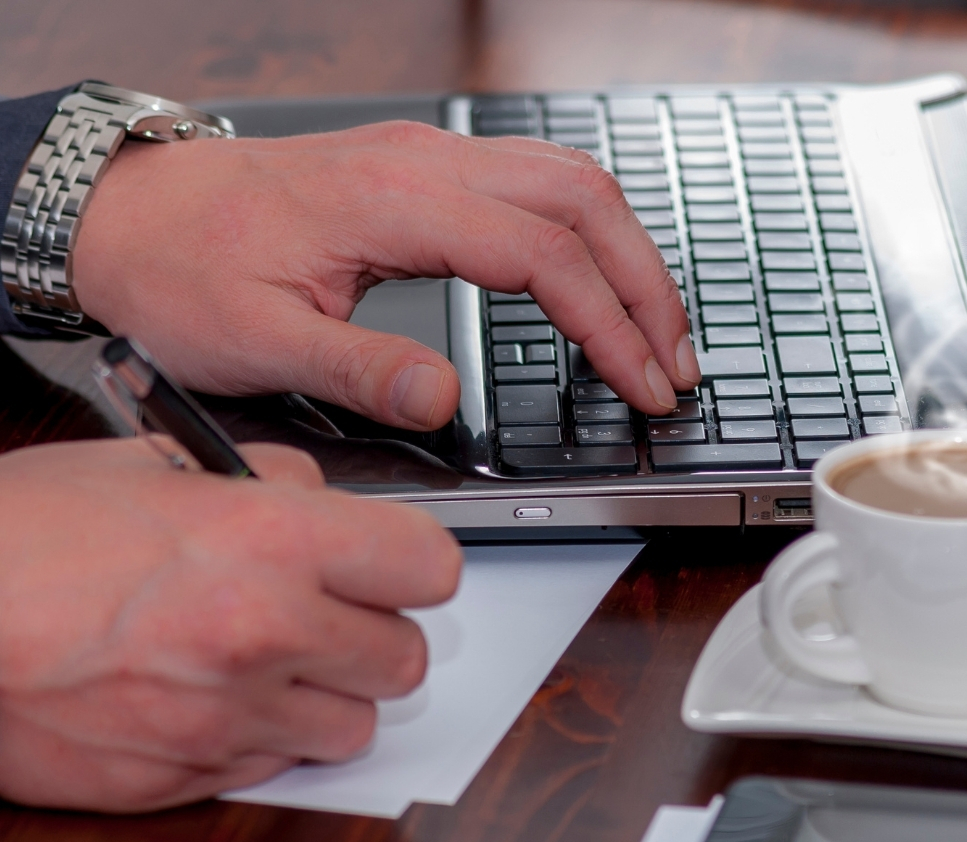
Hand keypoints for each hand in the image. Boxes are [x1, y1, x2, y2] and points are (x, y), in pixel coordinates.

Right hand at [0, 439, 460, 811]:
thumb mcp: (155, 465)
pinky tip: (217, 698)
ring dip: (329, 696)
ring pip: (355, 726)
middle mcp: (264, 633)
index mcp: (270, 541)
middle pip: (405, 657)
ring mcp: (228, 716)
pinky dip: (267, 737)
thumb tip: (321, 498)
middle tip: (334, 617)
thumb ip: (267, 478)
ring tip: (274, 663)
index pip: (430, 566)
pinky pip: (278, 766)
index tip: (397, 566)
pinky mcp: (187, 776)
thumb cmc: (28, 535)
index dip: (416, 564)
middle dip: (376, 635)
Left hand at [73, 121, 698, 425]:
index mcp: (394, 202)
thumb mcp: (258, 339)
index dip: (608, 324)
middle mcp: (424, 163)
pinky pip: (535, 186)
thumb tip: (443, 399)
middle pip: (582, 198)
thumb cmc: (183, 270)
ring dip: (628, 253)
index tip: (642, 385)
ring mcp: (427, 159)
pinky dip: (587, 237)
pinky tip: (598, 282)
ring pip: (568, 181)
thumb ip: (360, 369)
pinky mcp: (423, 174)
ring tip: (658, 330)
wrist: (132, 216)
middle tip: (677, 363)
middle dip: (647, 283)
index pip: (542, 254)